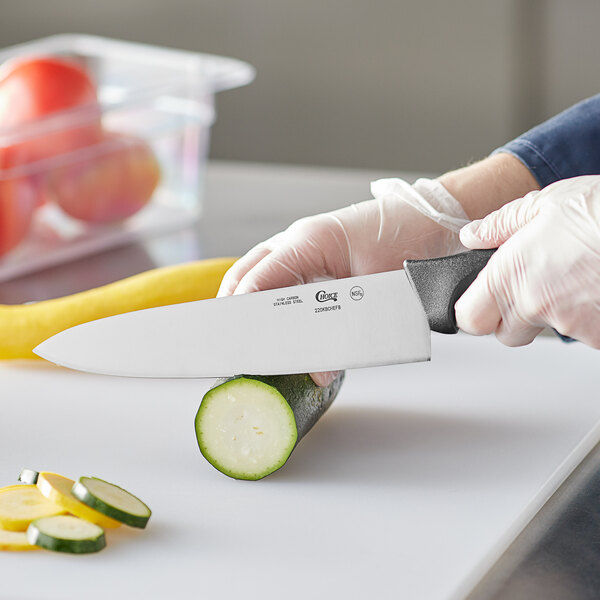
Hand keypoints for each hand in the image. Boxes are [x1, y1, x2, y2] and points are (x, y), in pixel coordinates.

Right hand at [218, 177, 468, 385]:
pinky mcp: (317, 254)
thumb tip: (318, 372)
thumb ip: (343, 333)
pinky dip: (270, 296)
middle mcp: (299, 239)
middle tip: (234, 342)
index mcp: (308, 241)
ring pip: (259, 272)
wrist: (436, 219)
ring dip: (250, 302)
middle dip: (235, 308)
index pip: (257, 281)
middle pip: (246, 274)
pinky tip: (275, 317)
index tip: (239, 343)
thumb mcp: (375, 292)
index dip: (244, 315)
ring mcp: (306, 244)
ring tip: (248, 334)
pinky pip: (280, 274)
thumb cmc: (410, 240)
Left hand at [455, 176, 599, 347]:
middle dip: (513, 317)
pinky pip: (584, 334)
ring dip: (556, 313)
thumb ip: (501, 224)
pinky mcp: (599, 336)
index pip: (469, 318)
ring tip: (578, 278)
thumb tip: (472, 234)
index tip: (480, 301)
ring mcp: (570, 324)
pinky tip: (596, 289)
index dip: (473, 311)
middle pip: (505, 334)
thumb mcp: (545, 203)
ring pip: (548, 332)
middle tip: (536, 287)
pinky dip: (589, 317)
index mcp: (509, 273)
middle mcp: (534, 305)